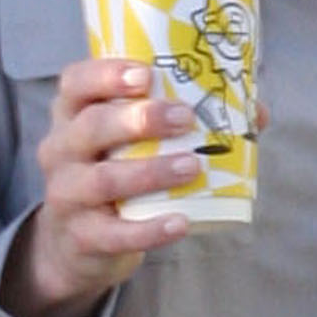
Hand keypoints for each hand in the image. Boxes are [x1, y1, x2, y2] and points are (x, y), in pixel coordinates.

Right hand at [0, 59, 206, 316]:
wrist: (76, 242)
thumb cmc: (115, 172)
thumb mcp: (131, 142)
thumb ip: (182, 120)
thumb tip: (256, 112)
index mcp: (72, 114)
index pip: (75, 82)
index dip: (106, 74)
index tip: (147, 74)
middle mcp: (60, 149)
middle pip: (90, 127)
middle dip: (138, 119)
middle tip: (184, 118)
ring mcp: (66, 194)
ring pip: (102, 180)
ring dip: (150, 172)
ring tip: (192, 166)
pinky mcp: (81, 236)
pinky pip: (114, 233)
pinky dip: (149, 229)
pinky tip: (181, 222)